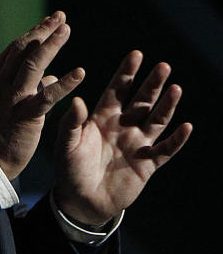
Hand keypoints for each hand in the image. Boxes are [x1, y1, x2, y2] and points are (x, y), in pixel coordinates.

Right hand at [0, 12, 84, 179]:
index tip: (51, 20)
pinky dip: (64, 83)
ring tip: (66, 29)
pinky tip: (80, 73)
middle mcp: (1, 82)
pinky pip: (46, 97)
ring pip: (31, 65)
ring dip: (50, 45)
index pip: (16, 48)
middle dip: (42, 30)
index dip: (34, 32)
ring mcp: (11, 98)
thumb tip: (53, 76)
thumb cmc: (0, 131)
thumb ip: (31, 87)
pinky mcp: (24, 116)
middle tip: (61, 16)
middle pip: (22, 49)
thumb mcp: (9, 103)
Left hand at [53, 50, 192, 225]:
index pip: (117, 89)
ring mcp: (137, 144)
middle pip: (141, 101)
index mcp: (102, 117)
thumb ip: (72, 122)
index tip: (137, 54)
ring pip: (156, 121)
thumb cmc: (69, 167)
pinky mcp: (146, 165)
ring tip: (176, 88)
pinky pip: (164, 151)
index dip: (127, 72)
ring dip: (167, 106)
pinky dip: (176, 140)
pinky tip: (186, 126)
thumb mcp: (66, 143)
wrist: (80, 199)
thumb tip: (78, 100)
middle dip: (152, 84)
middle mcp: (123, 126)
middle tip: (163, 65)